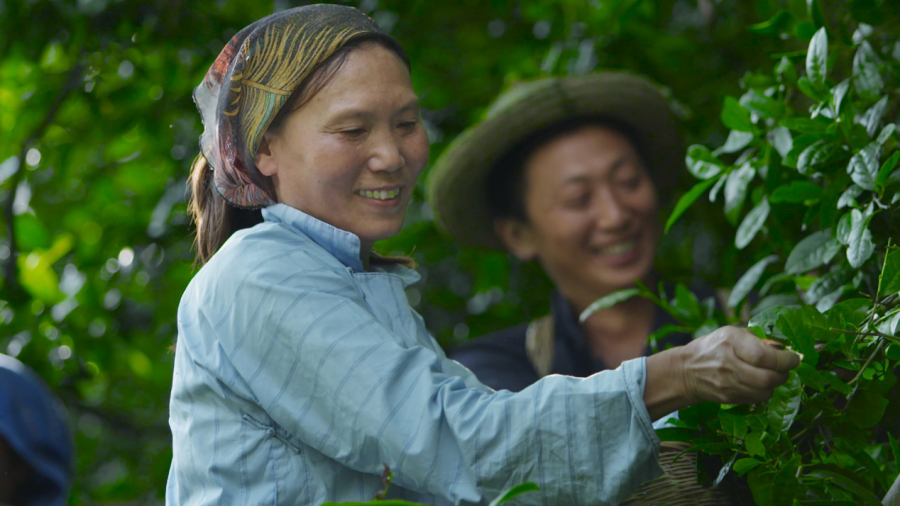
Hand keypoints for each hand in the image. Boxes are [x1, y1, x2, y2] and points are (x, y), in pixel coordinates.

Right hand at [679, 326, 799, 404]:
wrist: (687, 370)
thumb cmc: (712, 347)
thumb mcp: (731, 333)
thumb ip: (756, 340)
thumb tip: (782, 349)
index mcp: (730, 342)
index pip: (763, 356)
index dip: (784, 359)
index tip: (794, 358)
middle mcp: (728, 364)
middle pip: (767, 378)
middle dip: (783, 374)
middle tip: (786, 368)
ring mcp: (728, 384)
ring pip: (764, 391)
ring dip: (775, 384)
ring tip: (773, 375)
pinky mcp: (729, 398)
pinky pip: (756, 398)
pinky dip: (764, 392)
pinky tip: (760, 384)